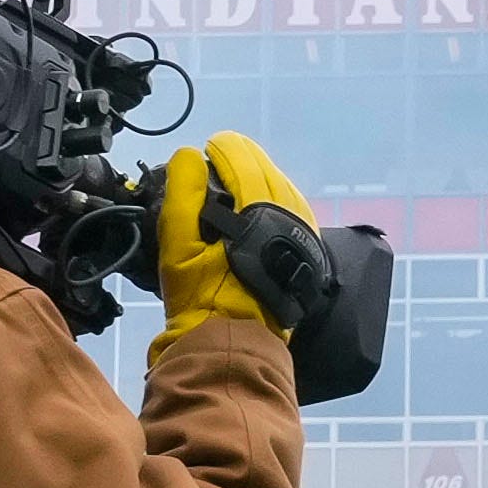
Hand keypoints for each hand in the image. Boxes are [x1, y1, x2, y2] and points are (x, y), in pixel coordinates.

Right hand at [157, 134, 321, 345]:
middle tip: (221, 157)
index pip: (243, 160)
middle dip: (243, 159)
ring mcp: (301, 232)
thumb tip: (189, 156)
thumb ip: (183, 195)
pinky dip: (277, 198)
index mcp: (256, 209)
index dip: (224, 149)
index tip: (209, 147)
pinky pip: (294, 209)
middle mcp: (286, 214)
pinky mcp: (307, 249)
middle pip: (266, 170)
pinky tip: (262, 205)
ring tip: (239, 177)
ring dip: (262, 176)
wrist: (236, 340)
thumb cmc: (202, 296)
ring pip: (284, 188)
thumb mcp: (180, 246)